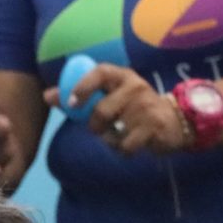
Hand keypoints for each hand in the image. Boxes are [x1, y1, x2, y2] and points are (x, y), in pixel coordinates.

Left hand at [54, 64, 191, 157]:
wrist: (176, 120)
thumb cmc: (133, 108)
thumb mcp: (110, 96)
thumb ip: (79, 96)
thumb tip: (47, 95)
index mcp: (122, 76)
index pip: (101, 72)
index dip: (83, 86)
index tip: (71, 104)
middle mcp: (136, 87)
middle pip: (102, 110)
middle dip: (94, 126)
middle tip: (100, 129)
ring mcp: (146, 107)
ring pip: (112, 131)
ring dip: (110, 140)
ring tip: (120, 135)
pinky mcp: (155, 127)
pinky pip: (126, 146)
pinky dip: (123, 151)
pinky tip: (131, 145)